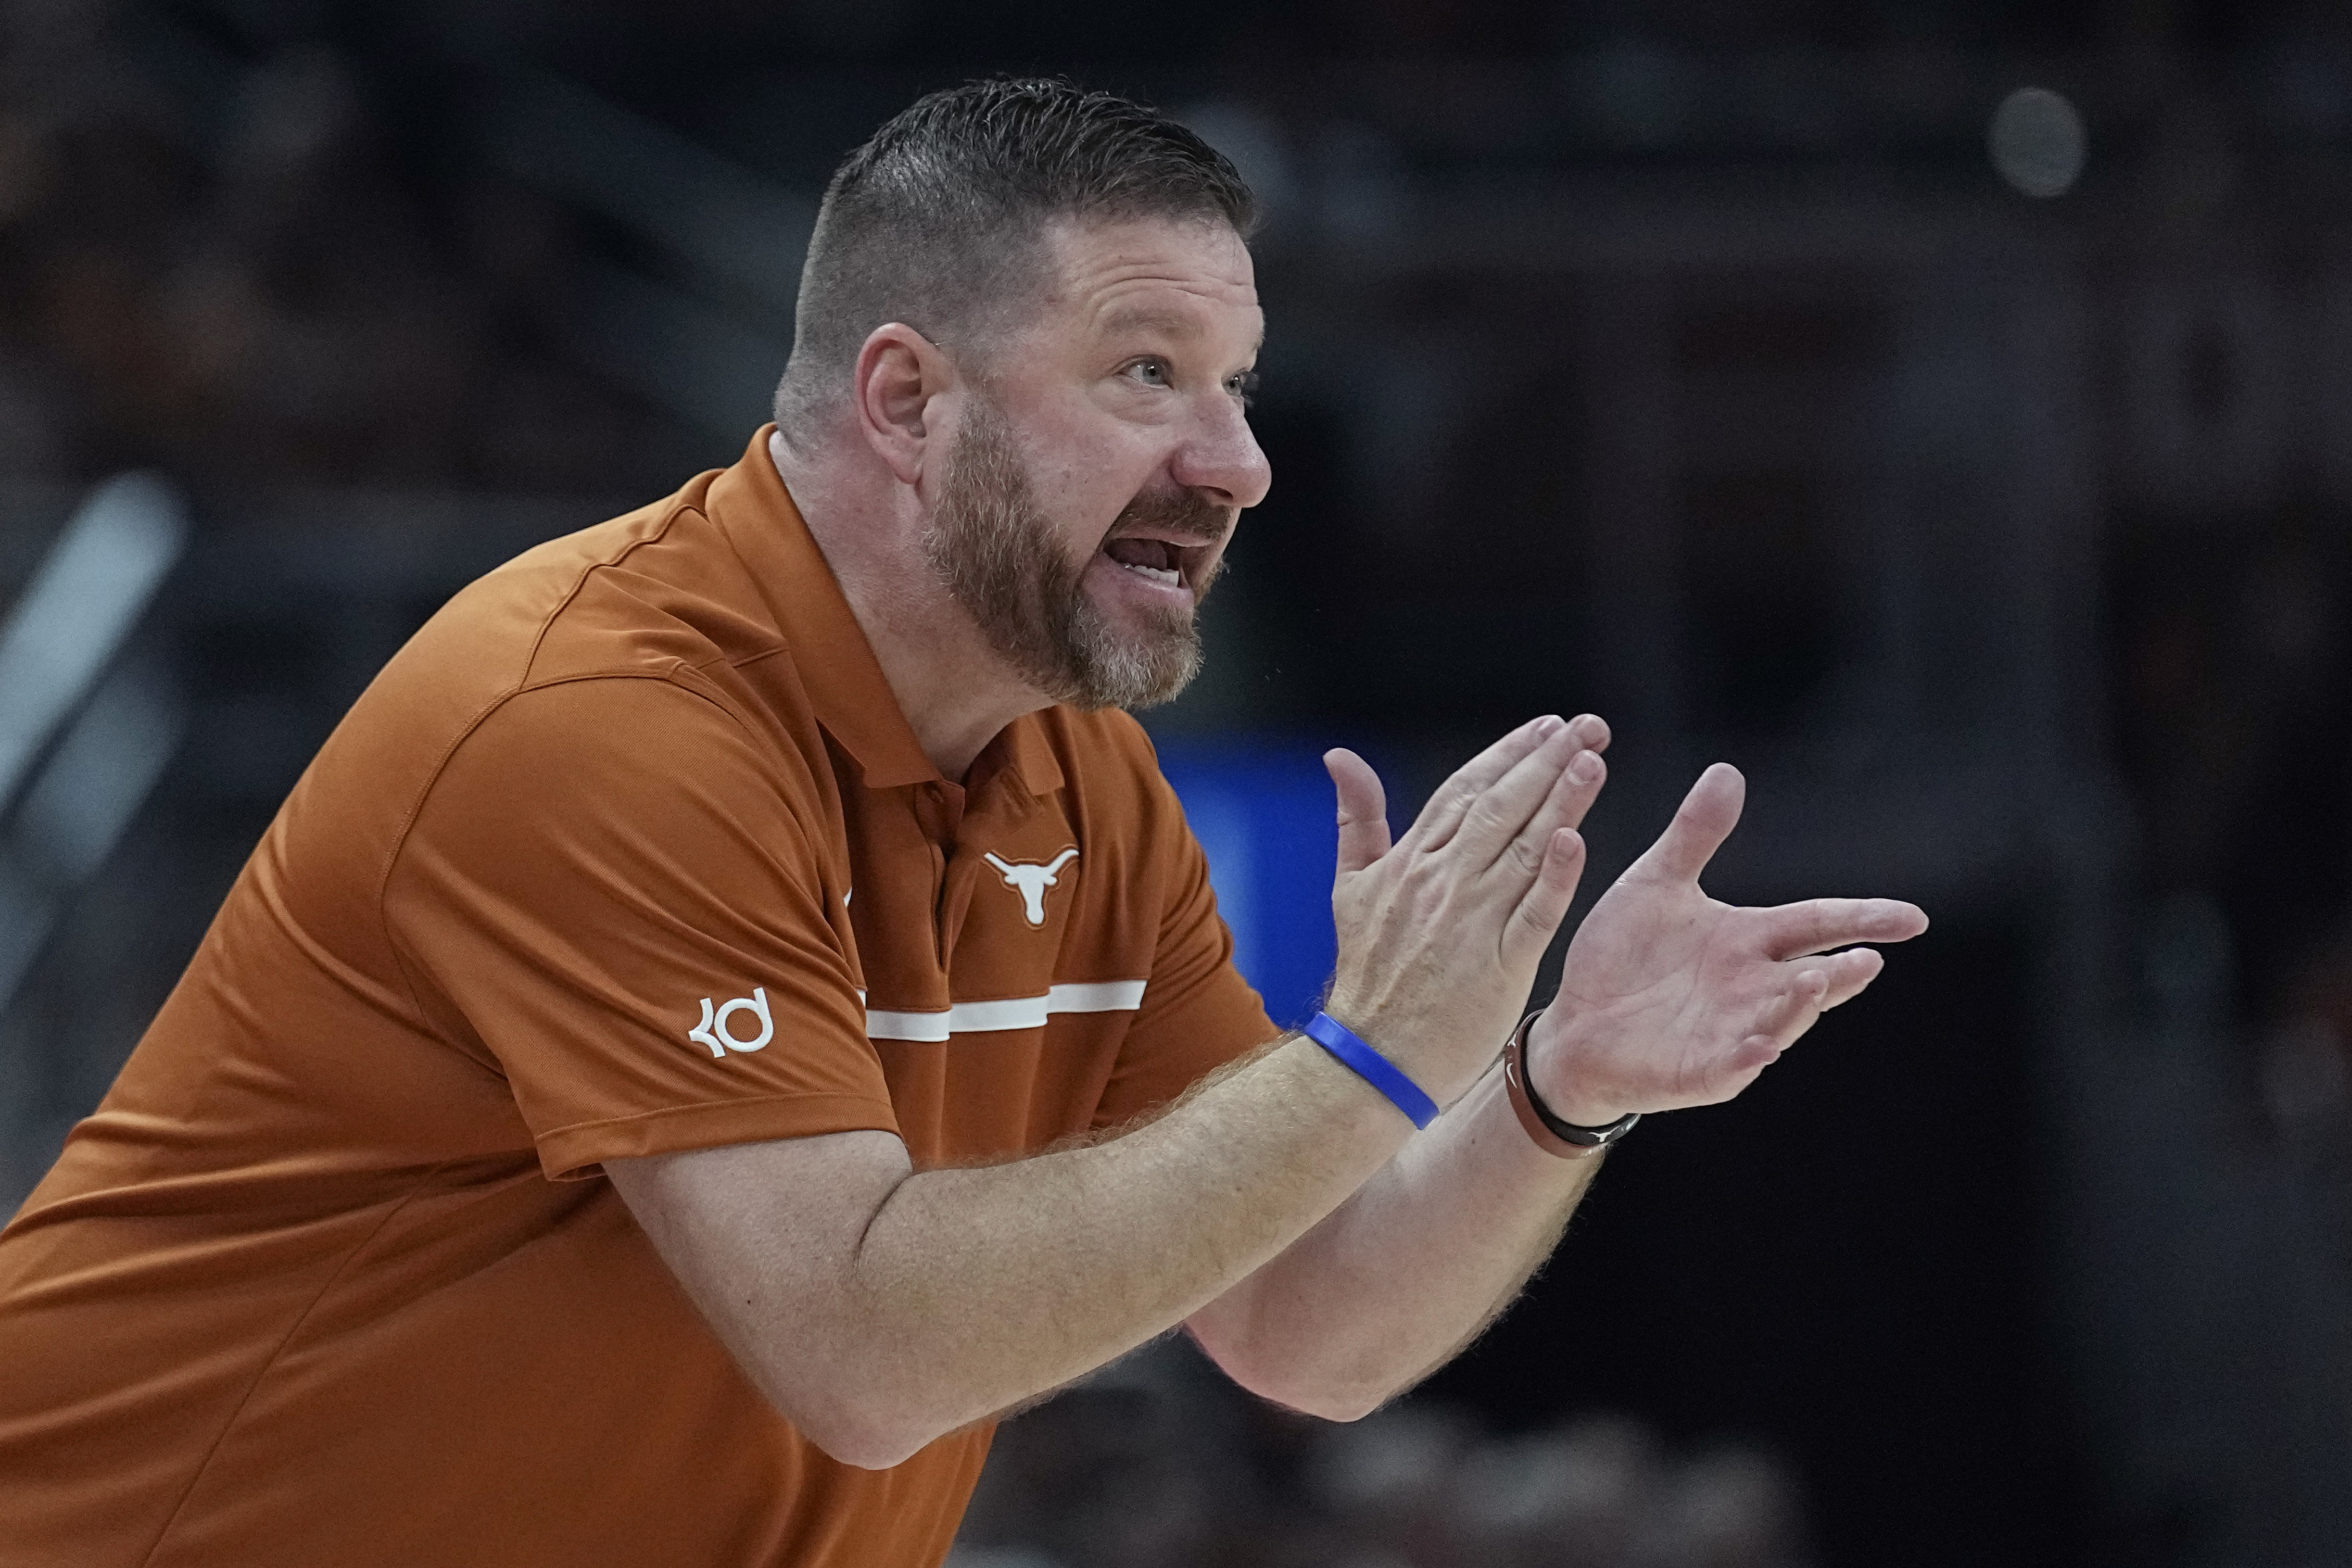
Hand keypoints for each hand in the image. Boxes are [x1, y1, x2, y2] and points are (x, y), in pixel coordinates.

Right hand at [1322, 713, 1610, 1102]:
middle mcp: (1442, 882)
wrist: (1371, 1056)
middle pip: (1499, 806)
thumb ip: (1356, 819)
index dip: (1508, 753)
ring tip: (1592, 760)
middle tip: (1587, 726)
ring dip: (1559, 801)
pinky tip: (1575, 841)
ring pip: (1521, 848)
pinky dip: (1554, 876)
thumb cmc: (1368, 974)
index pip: (1465, 790)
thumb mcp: (1350, 887)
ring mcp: (1470, 922)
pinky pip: (1532, 914)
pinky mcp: (1499, 965)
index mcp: (1411, 861)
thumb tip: (1339, 756)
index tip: (1546, 725)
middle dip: (1545, 760)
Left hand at [1528, 763, 1928, 1125]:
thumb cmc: (1622, 956)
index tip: (1914, 917)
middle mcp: (1751, 989)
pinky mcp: (1697, 1071)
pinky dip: (1745, 1058)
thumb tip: (1727, 771)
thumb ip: (1694, 835)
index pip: (1817, 924)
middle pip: (1810, 978)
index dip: (1863, 919)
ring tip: (1817, 985)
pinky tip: (1760, 1049)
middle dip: (1841, 972)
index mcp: (1749, 941)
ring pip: (1778, 1022)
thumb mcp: (1655, 884)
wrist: (1572, 1023)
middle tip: (1869, 958)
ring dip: (1798, 1007)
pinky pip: (1729, 1068)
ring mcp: (1729, 1033)